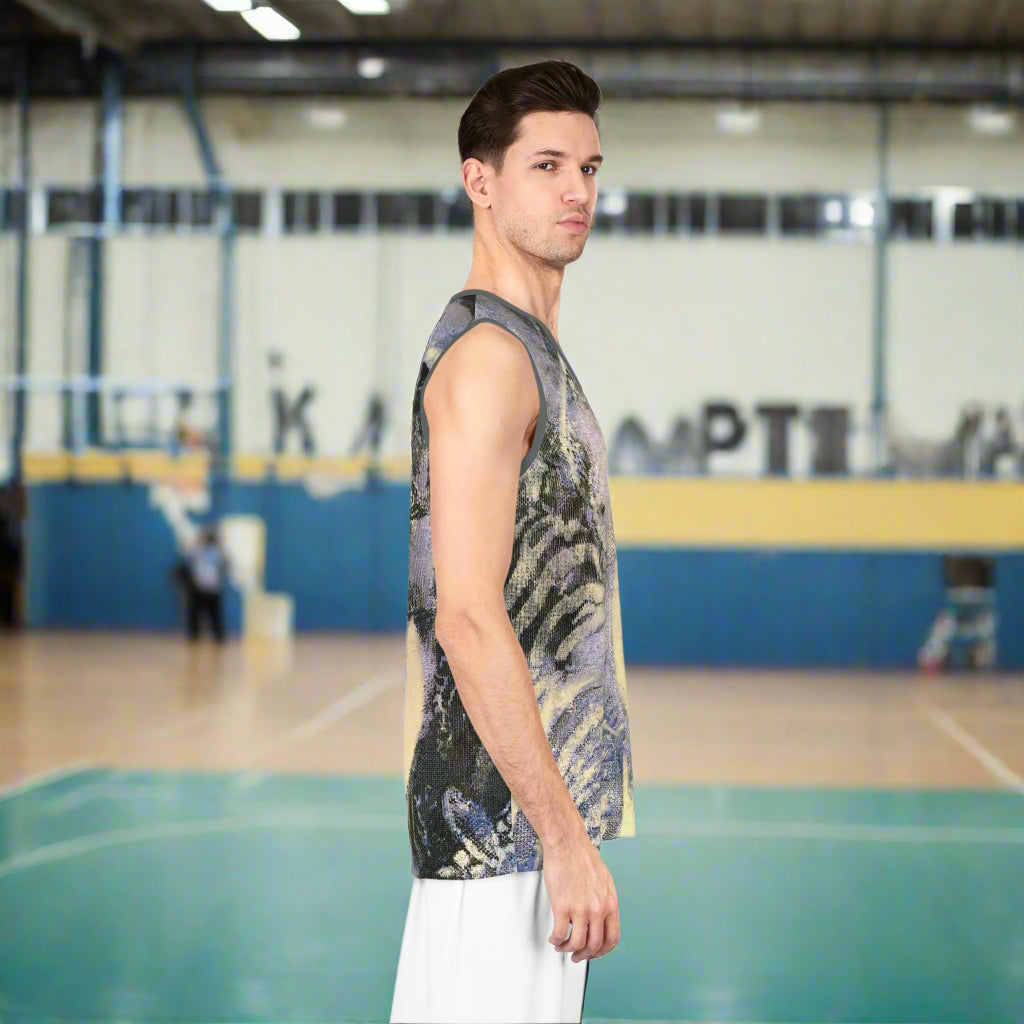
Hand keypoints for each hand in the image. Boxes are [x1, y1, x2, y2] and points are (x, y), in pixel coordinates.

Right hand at [543, 834, 619, 961]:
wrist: (567, 843)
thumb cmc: (582, 857)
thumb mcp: (604, 880)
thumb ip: (603, 901)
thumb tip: (598, 917)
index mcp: (610, 903)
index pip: (612, 938)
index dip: (602, 951)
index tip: (594, 952)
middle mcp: (598, 909)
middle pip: (595, 945)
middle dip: (584, 955)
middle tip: (576, 956)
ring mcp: (581, 909)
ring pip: (577, 943)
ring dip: (567, 949)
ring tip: (561, 946)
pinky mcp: (563, 906)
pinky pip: (560, 934)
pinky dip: (556, 940)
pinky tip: (553, 937)